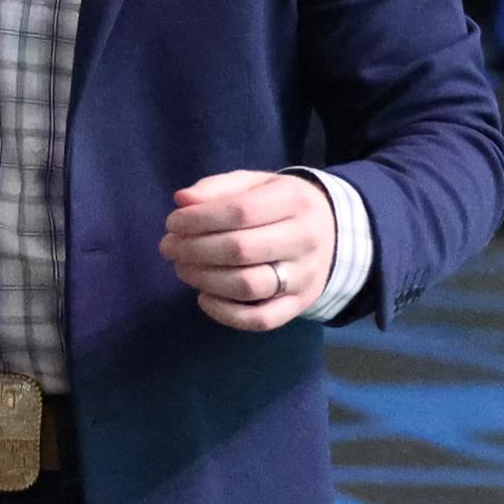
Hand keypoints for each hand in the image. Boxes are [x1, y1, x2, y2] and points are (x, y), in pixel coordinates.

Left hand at [161, 170, 335, 332]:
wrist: (335, 233)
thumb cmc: (281, 205)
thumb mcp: (256, 184)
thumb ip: (218, 188)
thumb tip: (183, 200)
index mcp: (294, 200)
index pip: (240, 211)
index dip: (198, 219)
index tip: (172, 223)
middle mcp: (305, 239)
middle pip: (241, 250)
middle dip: (194, 250)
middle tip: (169, 247)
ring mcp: (305, 276)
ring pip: (249, 286)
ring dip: (205, 280)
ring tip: (182, 268)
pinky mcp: (300, 305)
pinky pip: (262, 320)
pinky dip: (226, 314)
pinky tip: (204, 297)